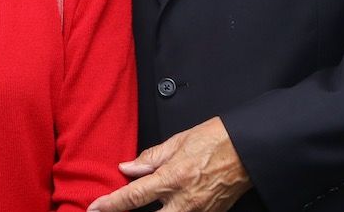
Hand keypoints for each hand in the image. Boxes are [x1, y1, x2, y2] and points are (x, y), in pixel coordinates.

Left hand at [87, 117, 250, 211]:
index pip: (133, 197)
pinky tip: (165, 208)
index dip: (110, 205)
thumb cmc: (215, 140)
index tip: (95, 208)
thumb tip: (127, 168)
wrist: (248, 150)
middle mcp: (184, 201)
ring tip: (139, 208)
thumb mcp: (177, 142)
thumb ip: (149, 159)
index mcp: (172, 178)